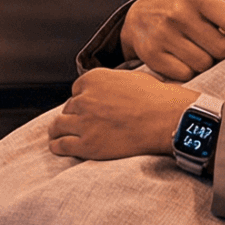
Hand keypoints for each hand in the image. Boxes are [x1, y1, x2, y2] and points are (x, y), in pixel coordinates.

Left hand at [49, 69, 193, 160]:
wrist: (166, 119)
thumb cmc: (156, 98)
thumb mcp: (132, 78)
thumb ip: (113, 82)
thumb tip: (111, 88)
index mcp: (94, 79)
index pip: (77, 90)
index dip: (83, 99)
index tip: (88, 107)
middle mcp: (84, 98)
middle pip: (69, 107)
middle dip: (75, 115)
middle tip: (82, 123)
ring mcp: (84, 122)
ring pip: (58, 125)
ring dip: (59, 129)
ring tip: (58, 135)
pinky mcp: (87, 144)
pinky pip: (62, 145)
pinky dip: (57, 146)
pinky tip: (58, 147)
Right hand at [118, 0, 224, 82]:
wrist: (137, 15)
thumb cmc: (179, 5)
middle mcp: (179, 14)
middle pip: (222, 49)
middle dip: (222, 50)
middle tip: (213, 43)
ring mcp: (163, 35)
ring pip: (204, 65)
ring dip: (205, 62)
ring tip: (197, 51)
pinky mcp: (152, 55)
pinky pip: (185, 75)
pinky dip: (187, 71)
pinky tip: (182, 59)